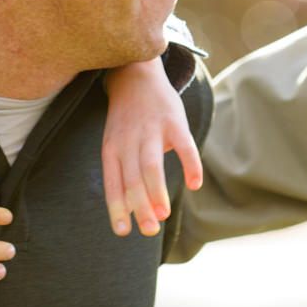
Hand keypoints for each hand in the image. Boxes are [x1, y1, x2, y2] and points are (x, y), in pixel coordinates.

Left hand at [101, 58, 202, 236]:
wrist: (135, 74)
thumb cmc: (127, 119)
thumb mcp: (115, 143)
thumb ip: (122, 174)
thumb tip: (128, 211)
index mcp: (112, 149)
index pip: (112, 183)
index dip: (116, 208)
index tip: (123, 232)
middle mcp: (129, 141)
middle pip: (132, 179)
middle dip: (140, 207)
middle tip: (149, 231)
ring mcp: (151, 130)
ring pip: (151, 165)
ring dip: (157, 191)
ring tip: (164, 214)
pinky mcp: (174, 121)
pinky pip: (184, 146)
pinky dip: (190, 165)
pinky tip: (194, 184)